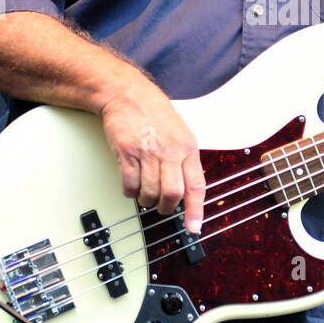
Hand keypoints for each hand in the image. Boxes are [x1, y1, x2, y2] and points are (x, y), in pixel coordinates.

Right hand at [98, 70, 205, 233]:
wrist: (129, 94)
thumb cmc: (155, 114)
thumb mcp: (181, 134)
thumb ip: (185, 160)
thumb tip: (188, 190)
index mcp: (188, 148)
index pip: (196, 185)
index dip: (196, 210)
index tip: (194, 228)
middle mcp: (170, 151)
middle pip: (172, 194)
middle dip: (166, 208)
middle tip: (161, 208)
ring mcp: (148, 152)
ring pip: (150, 192)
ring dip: (146, 202)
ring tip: (145, 196)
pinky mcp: (127, 152)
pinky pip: (130, 185)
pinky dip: (130, 193)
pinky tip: (131, 187)